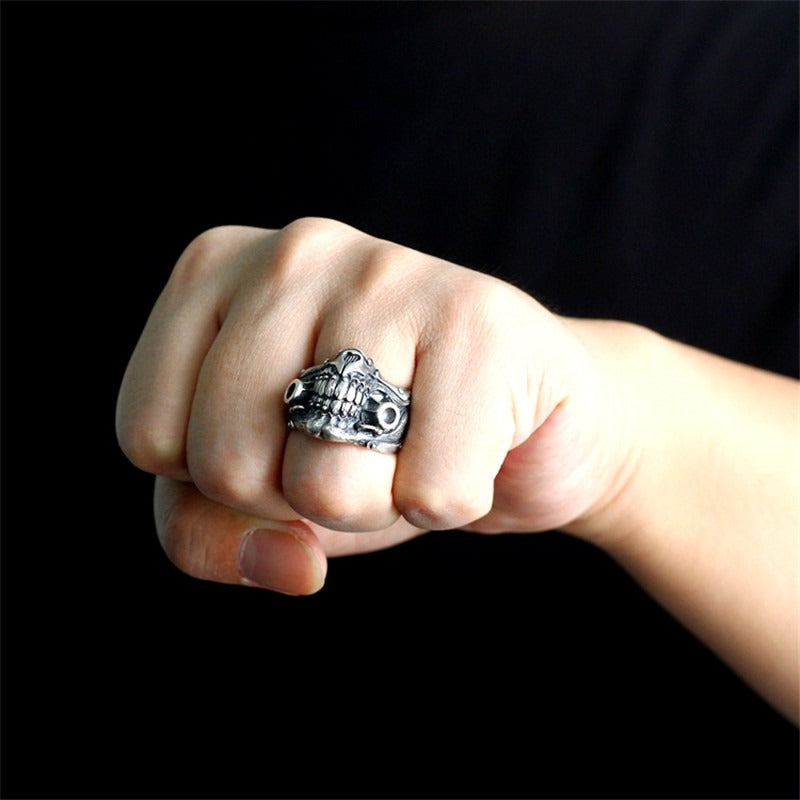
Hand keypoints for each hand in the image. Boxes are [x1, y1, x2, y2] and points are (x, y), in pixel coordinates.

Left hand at [116, 218, 634, 593]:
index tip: (287, 444)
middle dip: (300, 499)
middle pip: (227, 465)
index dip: (223, 484)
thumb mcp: (264, 489)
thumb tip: (287, 561)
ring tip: (415, 442)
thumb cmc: (381, 445)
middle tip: (360, 450)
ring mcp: (389, 274)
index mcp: (213, 272)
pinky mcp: (481, 319)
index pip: (148, 437)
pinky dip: (454, 502)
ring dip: (379, 504)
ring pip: (325, 485)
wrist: (528, 420)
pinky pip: (431, 494)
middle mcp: (294, 251)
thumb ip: (210, 533)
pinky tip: (473, 440)